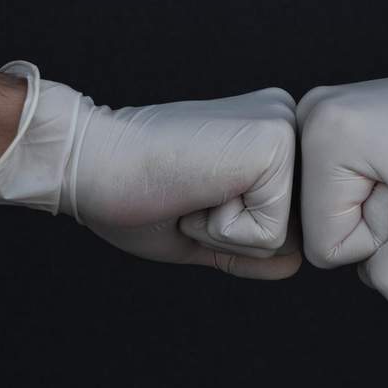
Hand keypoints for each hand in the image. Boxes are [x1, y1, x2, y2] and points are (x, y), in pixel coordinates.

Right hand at [0, 62, 300, 278]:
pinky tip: (195, 187)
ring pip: (285, 236)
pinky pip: (271, 234)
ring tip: (191, 189)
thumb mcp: (200, 230)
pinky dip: (223, 229)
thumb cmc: (133, 193)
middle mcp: (286, 123)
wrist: (90, 160)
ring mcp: (285, 130)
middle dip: (233, 235)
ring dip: (226, 232)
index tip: (188, 195)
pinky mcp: (276, 144)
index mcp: (269, 137)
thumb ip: (248, 247)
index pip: (283, 226)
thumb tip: (298, 263)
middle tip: (188, 193)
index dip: (227, 234)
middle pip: (292, 232)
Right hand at [297, 16, 387, 303]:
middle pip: (327, 226)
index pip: (325, 245)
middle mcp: (312, 114)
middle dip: (386, 224)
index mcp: (323, 134)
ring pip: (343, 211)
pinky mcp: (351, 119)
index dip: (384, 241)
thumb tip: (366, 270)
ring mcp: (330, 113)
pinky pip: (355, 190)